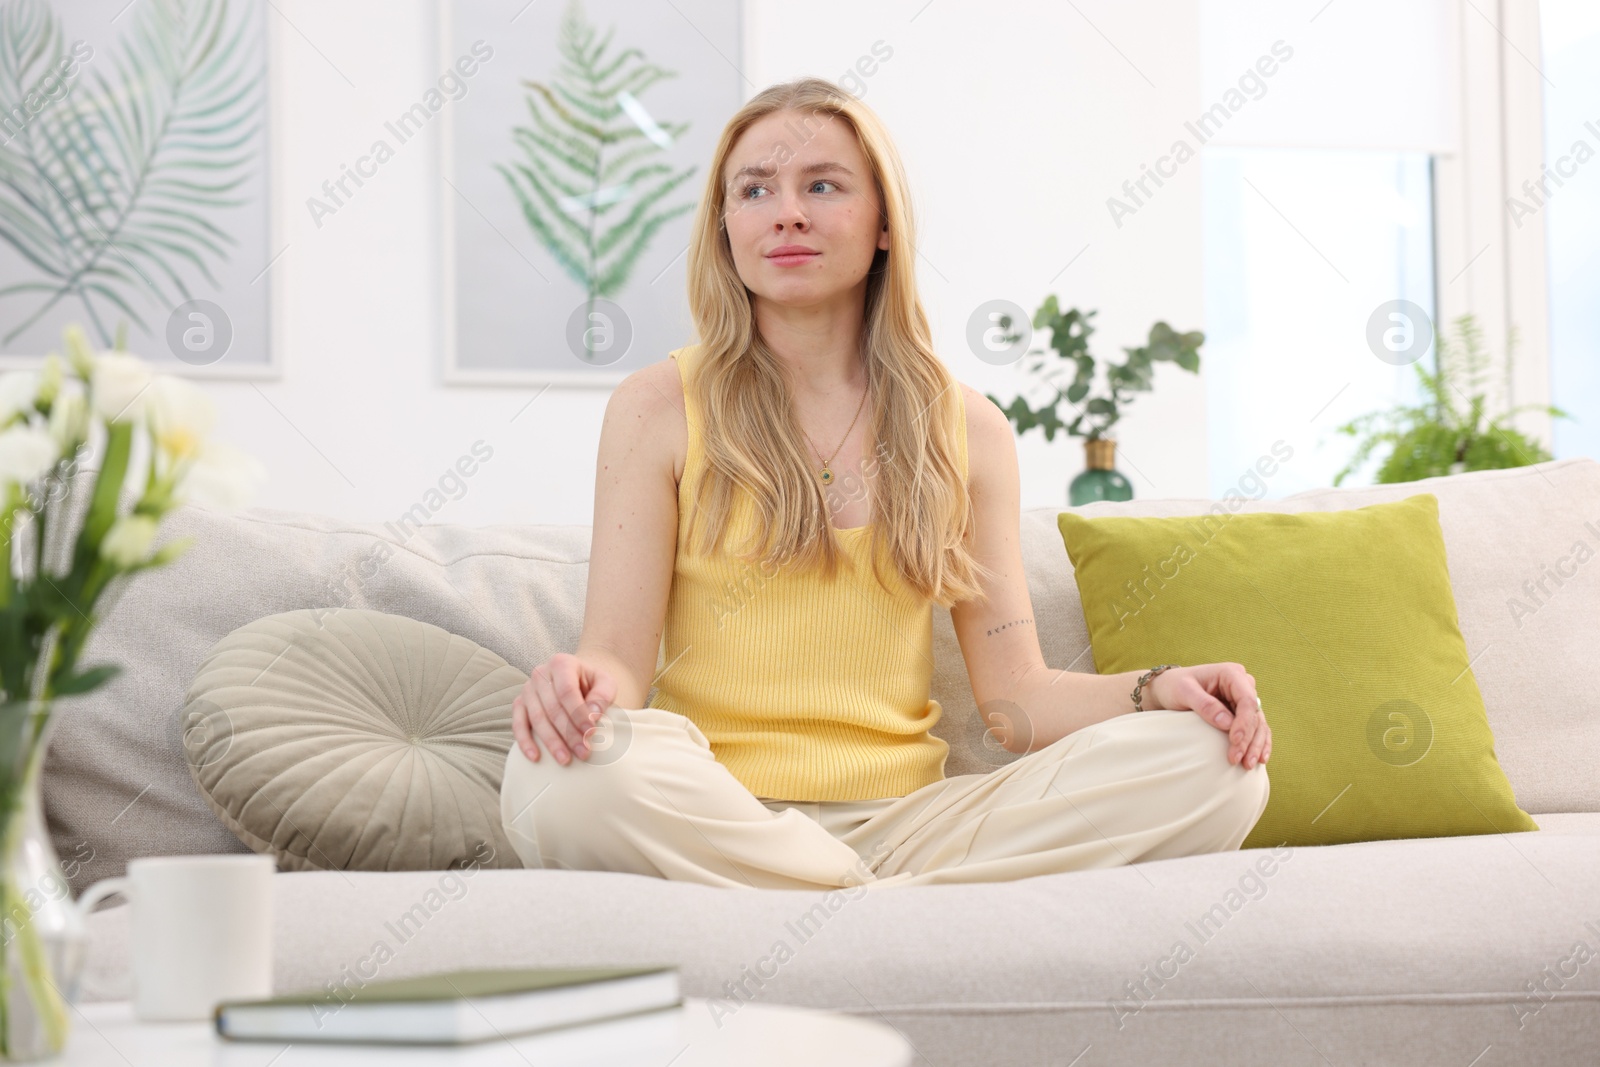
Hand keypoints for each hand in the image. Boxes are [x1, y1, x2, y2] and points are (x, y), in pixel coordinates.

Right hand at [511, 652, 617, 765]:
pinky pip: (518, 724)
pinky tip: (535, 757)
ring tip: (565, 760)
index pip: (567, 691)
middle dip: (568, 733)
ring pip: (536, 718)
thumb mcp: (605, 682)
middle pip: (552, 707)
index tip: (591, 732)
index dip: (578, 714)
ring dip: (551, 741)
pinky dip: (525, 741)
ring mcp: (527, 689)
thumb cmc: (592, 683)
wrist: (578, 678)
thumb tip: (594, 715)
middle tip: (583, 752)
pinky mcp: (519, 704)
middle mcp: (540, 673)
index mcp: (561, 663)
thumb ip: (603, 695)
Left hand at [1147, 663, 1270, 768]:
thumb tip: (1227, 723)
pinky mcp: (1242, 711)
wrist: (1168, 689)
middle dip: (1248, 739)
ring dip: (1255, 745)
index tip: (1234, 741)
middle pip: (1254, 714)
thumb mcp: (1184, 692)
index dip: (1244, 722)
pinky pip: (1256, 728)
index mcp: (1231, 673)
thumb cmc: (1174, 686)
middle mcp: (1242, 684)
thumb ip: (1205, 705)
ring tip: (1248, 764)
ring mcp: (1243, 698)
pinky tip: (1260, 759)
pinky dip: (1258, 743)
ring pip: (1258, 723)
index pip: (1247, 700)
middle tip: (1237, 759)